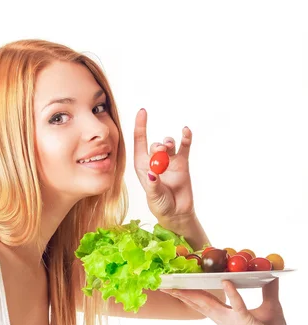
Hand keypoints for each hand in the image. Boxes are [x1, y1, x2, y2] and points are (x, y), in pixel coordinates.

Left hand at [134, 108, 194, 228]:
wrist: (177, 213)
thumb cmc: (160, 205)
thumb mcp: (154, 197)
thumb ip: (153, 185)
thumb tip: (152, 174)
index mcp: (142, 166)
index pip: (139, 143)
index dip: (140, 127)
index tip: (143, 111)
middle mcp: (155, 161)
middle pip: (154, 145)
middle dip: (157, 145)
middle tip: (161, 151)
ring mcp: (169, 162)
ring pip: (168, 144)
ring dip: (168, 142)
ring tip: (169, 148)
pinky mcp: (182, 163)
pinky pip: (184, 147)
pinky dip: (185, 138)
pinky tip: (185, 131)